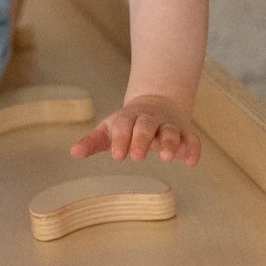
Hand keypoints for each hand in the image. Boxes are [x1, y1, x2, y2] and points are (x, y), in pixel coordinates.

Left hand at [69, 94, 200, 165]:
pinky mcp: (185, 134)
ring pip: (171, 131)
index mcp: (129, 118)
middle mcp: (150, 120)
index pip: (124, 125)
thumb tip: (73, 153)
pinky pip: (192, 139)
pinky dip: (193, 149)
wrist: (158, 103)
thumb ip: (93, 142)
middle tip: (137, 156)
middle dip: (142, 139)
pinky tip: (191, 162)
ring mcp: (169, 126)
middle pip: (147, 125)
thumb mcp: (109, 130)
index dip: (121, 139)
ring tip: (167, 157)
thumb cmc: (128, 124)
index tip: (118, 155)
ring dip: (170, 142)